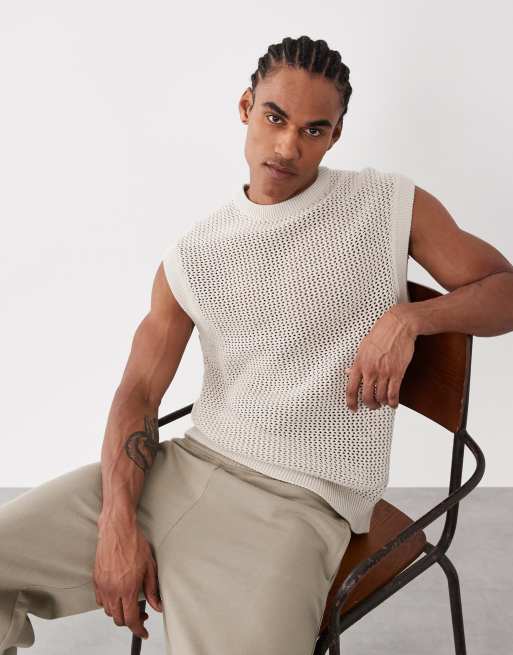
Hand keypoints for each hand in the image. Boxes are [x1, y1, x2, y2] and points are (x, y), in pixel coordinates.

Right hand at [94, 516, 162, 640]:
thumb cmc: (134, 544)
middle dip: (130, 622)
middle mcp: (113, 590)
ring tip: (130, 604)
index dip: (138, 630)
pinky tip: (118, 596)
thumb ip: (152, 589)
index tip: (144, 632)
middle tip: (141, 615)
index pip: (131, 619)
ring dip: (119, 612)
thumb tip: (157, 606)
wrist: (117, 530)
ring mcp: (102, 585)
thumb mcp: (150, 567)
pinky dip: (109, 603)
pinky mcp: (96, 579)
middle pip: (118, 619)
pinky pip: (100, 600)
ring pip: (108, 611)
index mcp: (128, 588)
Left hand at [345, 306, 416, 411]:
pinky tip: (393, 403)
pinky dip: (393, 402)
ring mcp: (384, 372)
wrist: (399, 325)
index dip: (351, 402)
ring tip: (383, 403)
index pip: (351, 388)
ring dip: (382, 403)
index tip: (353, 407)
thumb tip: (348, 372)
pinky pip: (394, 393)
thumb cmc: (381, 333)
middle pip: (367, 397)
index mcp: (359, 363)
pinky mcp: (397, 372)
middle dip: (369, 405)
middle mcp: (370, 370)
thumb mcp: (363, 347)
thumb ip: (356, 362)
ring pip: (381, 397)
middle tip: (372, 406)